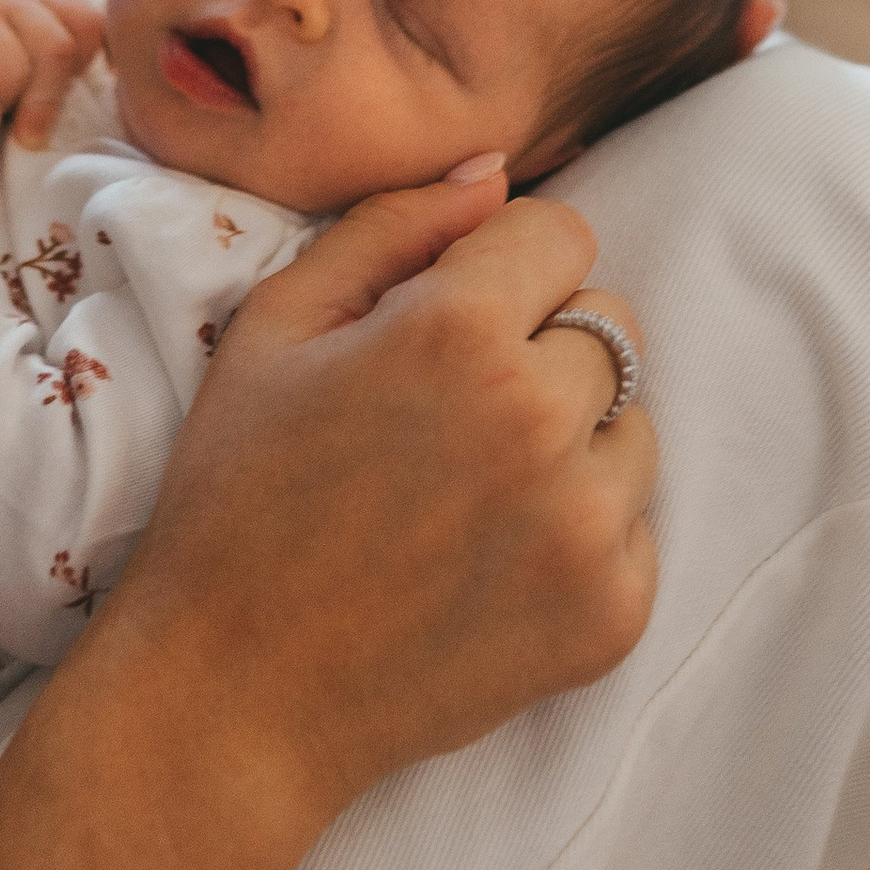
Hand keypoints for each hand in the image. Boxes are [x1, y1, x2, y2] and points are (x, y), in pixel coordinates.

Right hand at [0, 0, 107, 146]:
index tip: (65, 93)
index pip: (90, 26)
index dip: (85, 68)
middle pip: (58, 49)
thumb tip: (124, 83)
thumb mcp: (30, 55)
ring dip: (6, 107)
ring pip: (15, 73)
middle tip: (27, 127)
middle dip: (46, 99)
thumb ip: (71, 62)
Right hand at [88, 172, 657, 831]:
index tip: (447, 319)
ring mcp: (588, 526)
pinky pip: (636, 526)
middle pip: (609, 325)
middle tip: (450, 414)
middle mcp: (544, 420)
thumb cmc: (237, 497)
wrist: (233, 695)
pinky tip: (490, 560)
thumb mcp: (276, 327)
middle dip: (542, 346)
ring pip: (630, 424)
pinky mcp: (612, 613)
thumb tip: (493, 174)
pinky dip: (581, 534)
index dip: (501, 268)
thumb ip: (392, 227)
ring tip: (468, 492)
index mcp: (460, 332)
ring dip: (572, 440)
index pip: (563, 234)